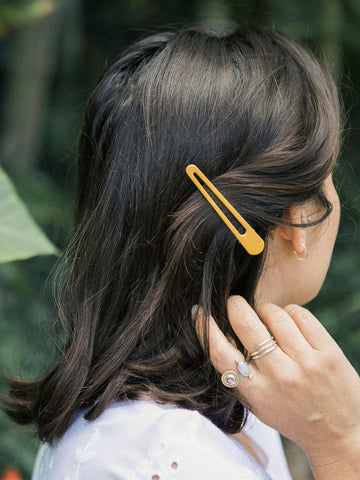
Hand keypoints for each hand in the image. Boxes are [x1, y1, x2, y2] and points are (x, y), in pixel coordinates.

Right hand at [194, 296, 359, 478]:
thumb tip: (217, 333)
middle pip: (245, 324)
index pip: (221, 352)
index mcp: (256, 392)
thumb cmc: (291, 416)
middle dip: (234, 304)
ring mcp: (306, 363)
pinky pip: (300, 314)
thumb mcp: (257, 404)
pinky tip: (289, 321)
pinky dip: (290, 311)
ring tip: (266, 316)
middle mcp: (280, 376)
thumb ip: (238, 375)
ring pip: (274, 314)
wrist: (338, 436)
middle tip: (234, 302)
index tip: (198, 311)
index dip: (204, 327)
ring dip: (264, 309)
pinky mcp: (328, 353)